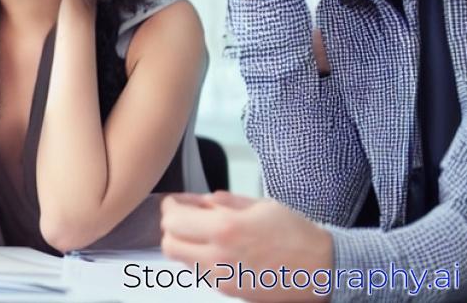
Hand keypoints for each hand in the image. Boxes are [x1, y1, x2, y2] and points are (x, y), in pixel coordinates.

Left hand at [161, 191, 332, 301]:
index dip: (170, 207)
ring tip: (204, 231)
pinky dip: (200, 257)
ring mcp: (223, 278)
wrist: (322, 269)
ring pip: (182, 260)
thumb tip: (200, 200)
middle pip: (169, 244)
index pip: (173, 220)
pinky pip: (201, 272)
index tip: (176, 202)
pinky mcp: (229, 291)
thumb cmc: (296, 234)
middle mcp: (219, 257)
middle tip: (184, 216)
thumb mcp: (258, 204)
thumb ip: (223, 201)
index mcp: (225, 228)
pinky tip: (219, 247)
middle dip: (172, 227)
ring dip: (185, 243)